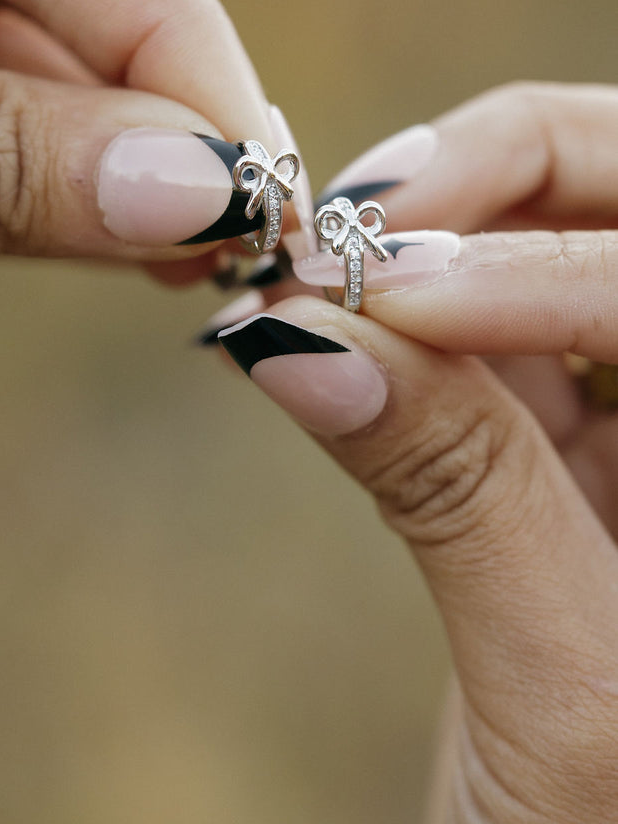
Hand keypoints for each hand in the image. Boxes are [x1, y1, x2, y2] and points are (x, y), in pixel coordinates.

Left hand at [0, 0, 273, 270]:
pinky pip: (8, 119)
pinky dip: (78, 183)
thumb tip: (201, 187)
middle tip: (253, 222)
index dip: (172, 42)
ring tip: (206, 248)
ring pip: (44, 65)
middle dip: (171, 110)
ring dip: (137, 161)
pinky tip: (139, 237)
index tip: (255, 176)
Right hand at [218, 83, 617, 821]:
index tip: (391, 298)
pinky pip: (506, 347)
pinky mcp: (583, 451)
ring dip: (445, 242)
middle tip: (367, 216)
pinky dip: (420, 328)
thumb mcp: (565, 698)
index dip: (544, 273)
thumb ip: (454, 494)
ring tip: (329, 264)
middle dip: (507, 183)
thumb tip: (299, 341)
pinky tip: (345, 327)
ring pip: (568, 251)